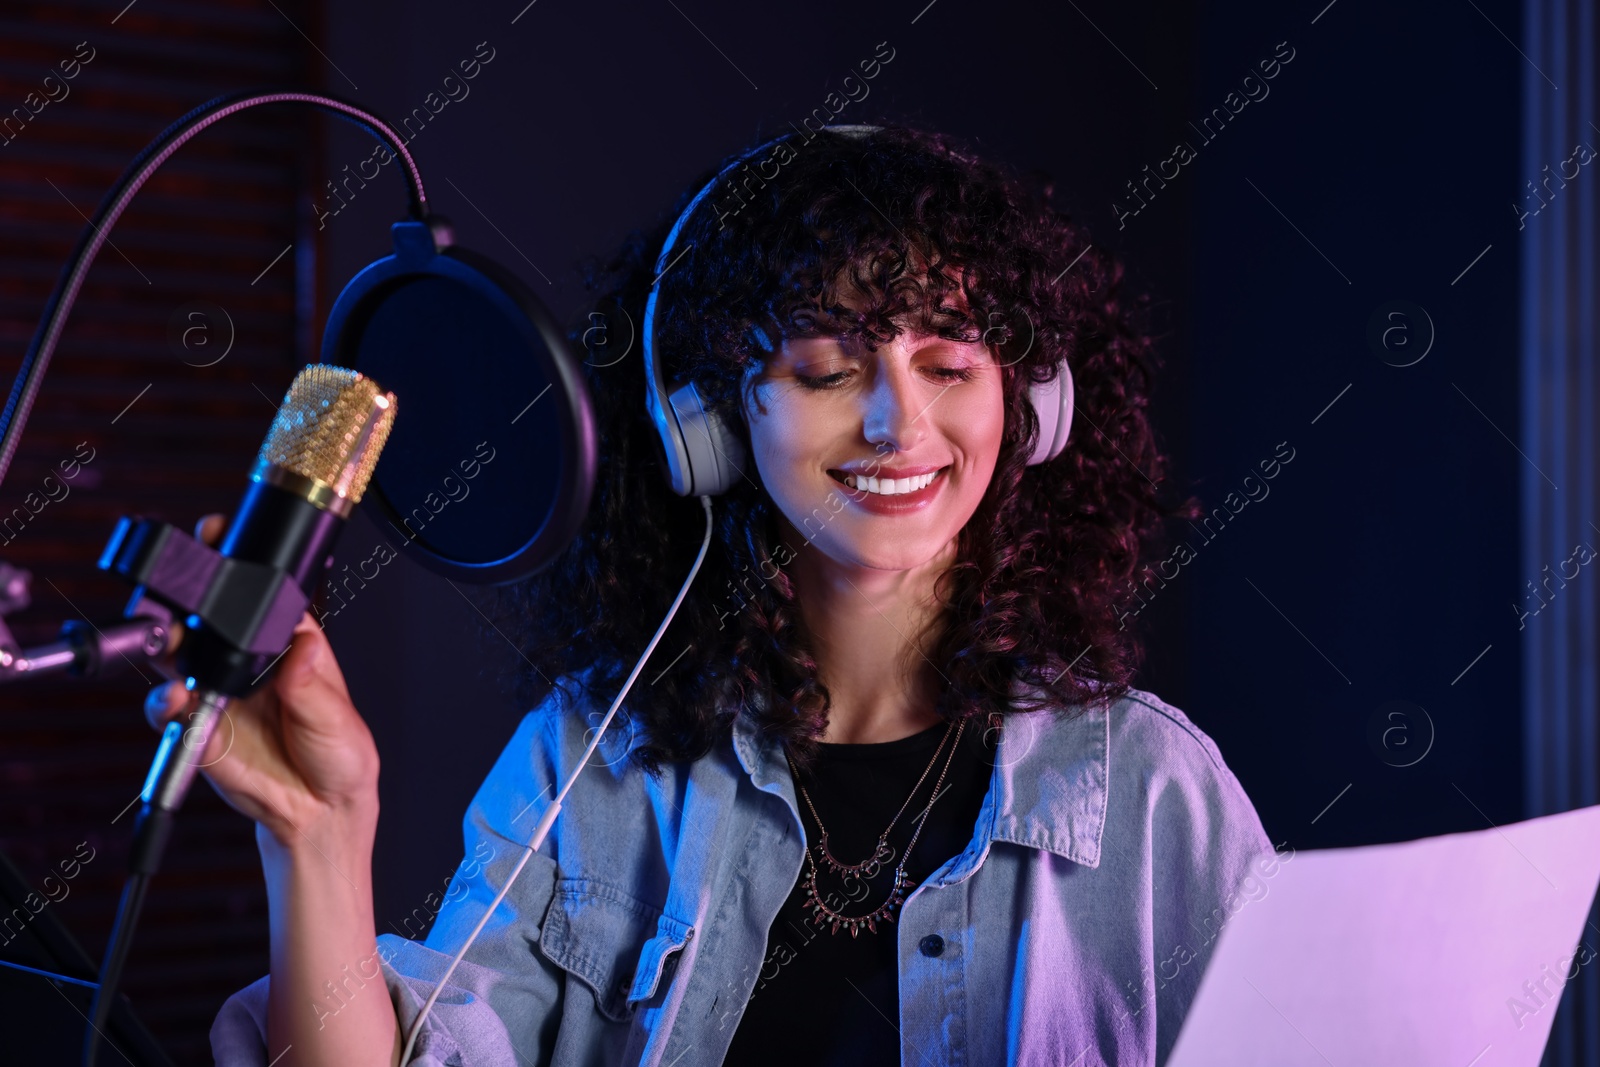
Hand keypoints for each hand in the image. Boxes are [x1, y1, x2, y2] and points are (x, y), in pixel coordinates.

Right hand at [143, 514, 379, 848]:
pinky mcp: (198, 725)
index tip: (219, 540)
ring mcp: (220, 689)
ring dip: (165, 640)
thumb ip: (312, 686)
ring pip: (180, 651)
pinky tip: (173, 699)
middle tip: (177, 596)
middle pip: (210, 616)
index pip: (261, 594)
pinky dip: (162, 701)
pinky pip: (168, 707)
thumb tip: (302, 648)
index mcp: (290, 642)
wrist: (318, 811)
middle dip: (185, 597)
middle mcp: (250, 660)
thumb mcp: (336, 717)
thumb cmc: (339, 755)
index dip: (239, 565)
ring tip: (168, 641)